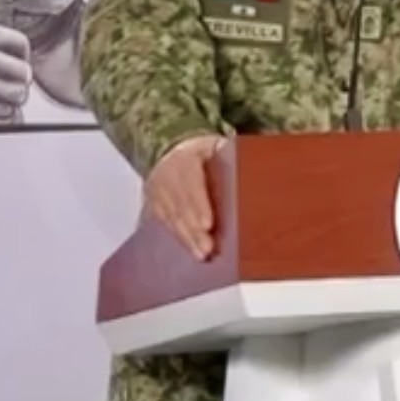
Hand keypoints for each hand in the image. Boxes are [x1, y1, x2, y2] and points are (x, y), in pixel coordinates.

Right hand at [0, 25, 30, 118]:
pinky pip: (4, 112)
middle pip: (24, 71)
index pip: (20, 42)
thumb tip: (22, 56)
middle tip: (12, 83)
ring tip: (4, 97)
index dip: (23, 55)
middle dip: (21, 79)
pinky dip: (2, 112)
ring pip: (18, 93)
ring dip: (14, 98)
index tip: (15, 62)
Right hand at [143, 134, 225, 259]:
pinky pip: (166, 224)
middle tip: (208, 250)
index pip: (191, 184)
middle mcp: (167, 176)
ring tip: (202, 256)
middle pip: (181, 207)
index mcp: (184, 159)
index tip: (208, 224)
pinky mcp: (154, 205)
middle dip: (194, 231)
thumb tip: (245, 158)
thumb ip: (226, 152)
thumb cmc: (201, 151)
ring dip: (187, 239)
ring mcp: (158, 192)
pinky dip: (179, 239)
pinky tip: (191, 250)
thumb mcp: (212, 144)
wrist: (169, 149)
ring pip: (172, 219)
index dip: (199, 205)